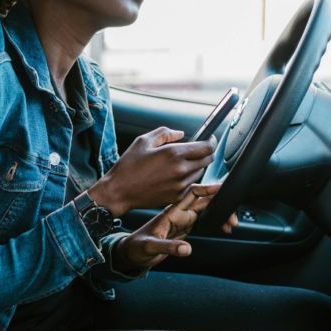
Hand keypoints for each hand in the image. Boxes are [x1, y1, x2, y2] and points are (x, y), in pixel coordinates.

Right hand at [88, 127, 216, 216]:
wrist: (119, 192)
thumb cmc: (128, 166)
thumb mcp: (143, 141)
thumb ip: (165, 133)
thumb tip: (180, 134)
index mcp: (173, 154)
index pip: (206, 147)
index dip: (211, 141)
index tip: (210, 139)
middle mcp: (180, 170)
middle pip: (207, 160)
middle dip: (206, 152)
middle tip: (199, 149)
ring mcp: (180, 186)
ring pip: (200, 173)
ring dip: (196, 166)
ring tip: (182, 162)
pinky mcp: (177, 197)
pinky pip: (190, 185)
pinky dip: (187, 178)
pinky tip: (174, 175)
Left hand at [111, 184, 238, 271]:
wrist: (131, 252)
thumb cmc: (136, 247)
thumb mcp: (150, 247)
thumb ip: (168, 247)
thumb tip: (186, 249)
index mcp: (171, 212)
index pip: (191, 194)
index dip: (207, 189)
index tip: (221, 188)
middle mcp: (178, 213)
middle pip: (203, 202)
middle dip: (220, 205)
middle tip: (233, 216)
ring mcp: (182, 220)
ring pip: (205, 211)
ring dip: (219, 214)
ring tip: (231, 223)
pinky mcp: (184, 228)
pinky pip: (203, 220)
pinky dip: (215, 222)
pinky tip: (223, 226)